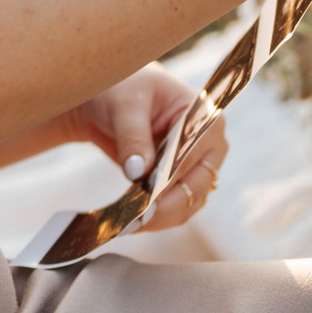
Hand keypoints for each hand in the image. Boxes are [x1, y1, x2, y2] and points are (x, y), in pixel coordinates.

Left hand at [62, 63, 230, 232]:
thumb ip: (133, 137)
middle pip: (195, 187)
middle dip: (164, 207)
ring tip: (126, 225)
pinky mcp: (176, 181)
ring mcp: (194, 166)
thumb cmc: (120, 87)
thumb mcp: (124, 105)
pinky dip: (153, 217)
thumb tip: (138, 172)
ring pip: (187, 204)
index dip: (171, 181)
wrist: (104, 96)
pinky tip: (128, 222)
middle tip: (132, 221)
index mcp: (204, 118)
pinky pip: (173, 207)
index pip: (194, 158)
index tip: (146, 200)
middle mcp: (207, 145)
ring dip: (158, 218)